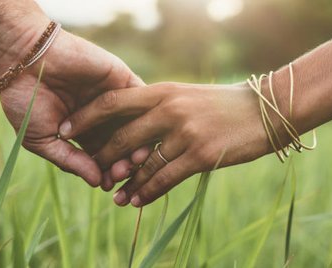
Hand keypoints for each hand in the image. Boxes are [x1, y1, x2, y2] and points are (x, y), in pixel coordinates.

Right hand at [0, 27, 151, 186]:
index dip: (106, 172)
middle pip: (122, 145)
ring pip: (135, 125)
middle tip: (122, 172)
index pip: (102, 158)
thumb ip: (70, 161)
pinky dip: (144, 115)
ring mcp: (113, 98)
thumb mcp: (42, 139)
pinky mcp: (121, 78)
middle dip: (124, 162)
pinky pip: (141, 98)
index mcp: (82, 133)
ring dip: (137, 143)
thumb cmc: (25, 100)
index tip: (107, 184)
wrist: (23, 59)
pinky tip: (142, 131)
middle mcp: (101, 117)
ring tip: (134, 158)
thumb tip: (97, 183)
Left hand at [59, 82, 289, 205]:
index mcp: (162, 91)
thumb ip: (158, 107)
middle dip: (103, 159)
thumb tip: (130, 128)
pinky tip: (137, 201)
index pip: (112, 102)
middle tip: (94, 174)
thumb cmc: (222, 105)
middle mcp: (169, 109)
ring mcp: (184, 133)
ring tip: (113, 197)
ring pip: (142, 164)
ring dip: (126, 184)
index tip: (66, 129)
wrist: (265, 110)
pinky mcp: (200, 155)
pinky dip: (147, 192)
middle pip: (122, 138)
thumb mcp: (186, 96)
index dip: (85, 117)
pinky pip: (164, 179)